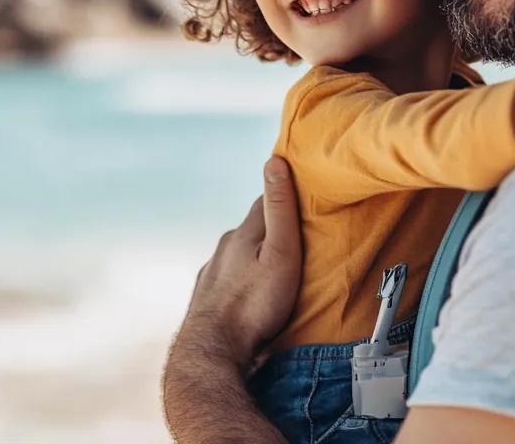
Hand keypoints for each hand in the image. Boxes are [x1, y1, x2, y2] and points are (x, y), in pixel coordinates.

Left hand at [178, 156, 302, 368]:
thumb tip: (274, 160)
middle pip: (254, 227)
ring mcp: (213, 273)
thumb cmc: (254, 305)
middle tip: (300, 234)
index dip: (287, 194)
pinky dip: (244, 279)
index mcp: (243, 233)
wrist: (213, 353)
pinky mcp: (208, 297)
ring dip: (258, 255)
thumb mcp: (280, 253)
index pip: (267, 199)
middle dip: (274, 227)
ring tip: (279, 267)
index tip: (306, 193)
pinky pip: (231, 279)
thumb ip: (279, 209)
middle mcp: (224, 248)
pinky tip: (254, 293)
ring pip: (241, 254)